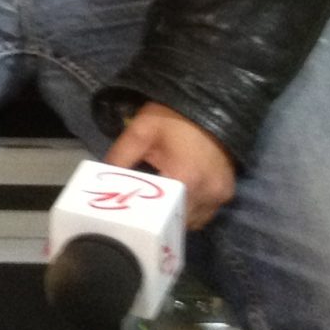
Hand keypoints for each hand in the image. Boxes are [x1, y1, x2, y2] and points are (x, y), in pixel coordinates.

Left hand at [106, 101, 236, 228]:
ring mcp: (220, 196)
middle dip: (158, 219)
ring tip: (160, 203)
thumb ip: (119, 158)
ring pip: (191, 222)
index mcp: (185, 179)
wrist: (210, 107)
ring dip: (175, 216)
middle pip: (176, 222)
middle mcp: (207, 193)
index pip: (160, 216)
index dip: (143, 216)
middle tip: (142, 208)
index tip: (130, 212)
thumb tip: (102, 183)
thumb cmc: (173, 119)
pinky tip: (177, 197)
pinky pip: (205, 214)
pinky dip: (190, 211)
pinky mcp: (228, 193)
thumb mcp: (139, 132)